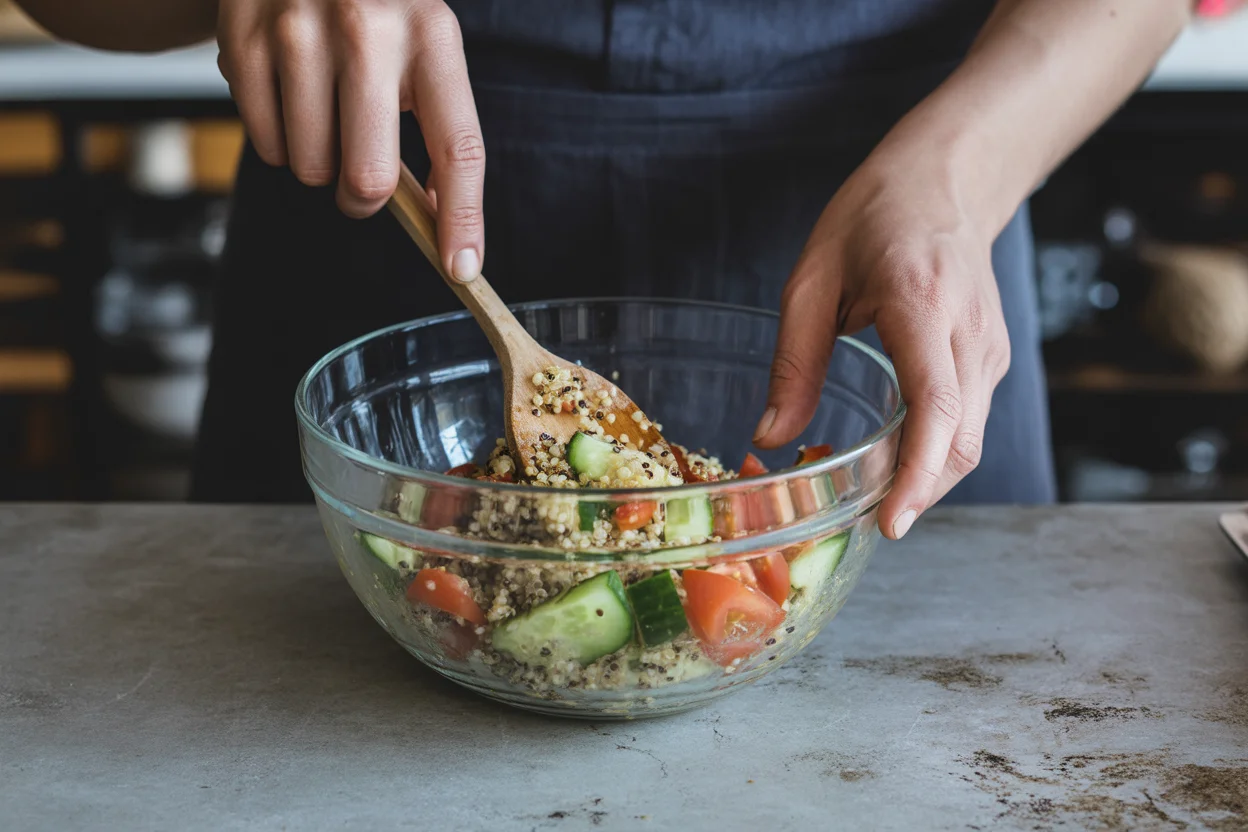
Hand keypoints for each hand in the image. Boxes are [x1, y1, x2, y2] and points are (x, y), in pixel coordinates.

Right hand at [216, 0, 484, 280]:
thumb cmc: (375, 12)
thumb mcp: (422, 48)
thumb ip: (435, 126)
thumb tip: (438, 219)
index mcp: (431, 35)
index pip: (458, 147)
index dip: (461, 216)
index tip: (460, 266)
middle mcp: (367, 28)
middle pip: (368, 177)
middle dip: (364, 199)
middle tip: (361, 178)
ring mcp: (298, 30)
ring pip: (312, 168)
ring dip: (319, 164)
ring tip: (323, 112)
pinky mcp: (242, 38)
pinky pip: (264, 144)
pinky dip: (278, 140)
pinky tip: (288, 93)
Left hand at [754, 147, 1010, 539]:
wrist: (946, 178)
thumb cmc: (874, 217)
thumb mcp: (812, 279)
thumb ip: (794, 362)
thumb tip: (770, 436)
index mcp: (922, 305)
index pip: (936, 408)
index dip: (918, 475)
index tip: (891, 521)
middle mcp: (970, 332)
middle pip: (961, 442)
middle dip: (918, 493)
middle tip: (863, 521)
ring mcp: (990, 347)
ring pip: (969, 440)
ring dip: (927, 478)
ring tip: (874, 495)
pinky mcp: (992, 357)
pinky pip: (969, 422)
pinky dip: (935, 451)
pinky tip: (896, 458)